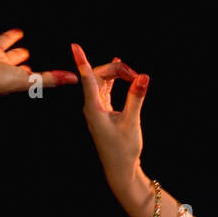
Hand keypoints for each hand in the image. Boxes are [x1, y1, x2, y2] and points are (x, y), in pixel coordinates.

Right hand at [0, 11, 78, 109]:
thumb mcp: (28, 81)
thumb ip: (50, 79)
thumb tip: (73, 79)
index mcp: (11, 75)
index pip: (24, 72)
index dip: (31, 71)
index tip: (34, 70)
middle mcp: (0, 65)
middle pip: (13, 57)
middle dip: (20, 54)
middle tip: (26, 50)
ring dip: (7, 37)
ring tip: (17, 31)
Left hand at [70, 43, 149, 196]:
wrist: (121, 170)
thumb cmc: (124, 150)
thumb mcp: (132, 123)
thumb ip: (136, 98)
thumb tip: (143, 76)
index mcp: (94, 109)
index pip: (87, 79)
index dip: (82, 61)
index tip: (74, 46)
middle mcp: (92, 107)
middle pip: (99, 76)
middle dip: (117, 70)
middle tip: (136, 77)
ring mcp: (97, 110)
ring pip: (104, 82)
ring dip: (118, 75)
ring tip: (133, 74)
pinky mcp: (104, 113)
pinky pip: (106, 89)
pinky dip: (114, 80)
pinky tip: (121, 69)